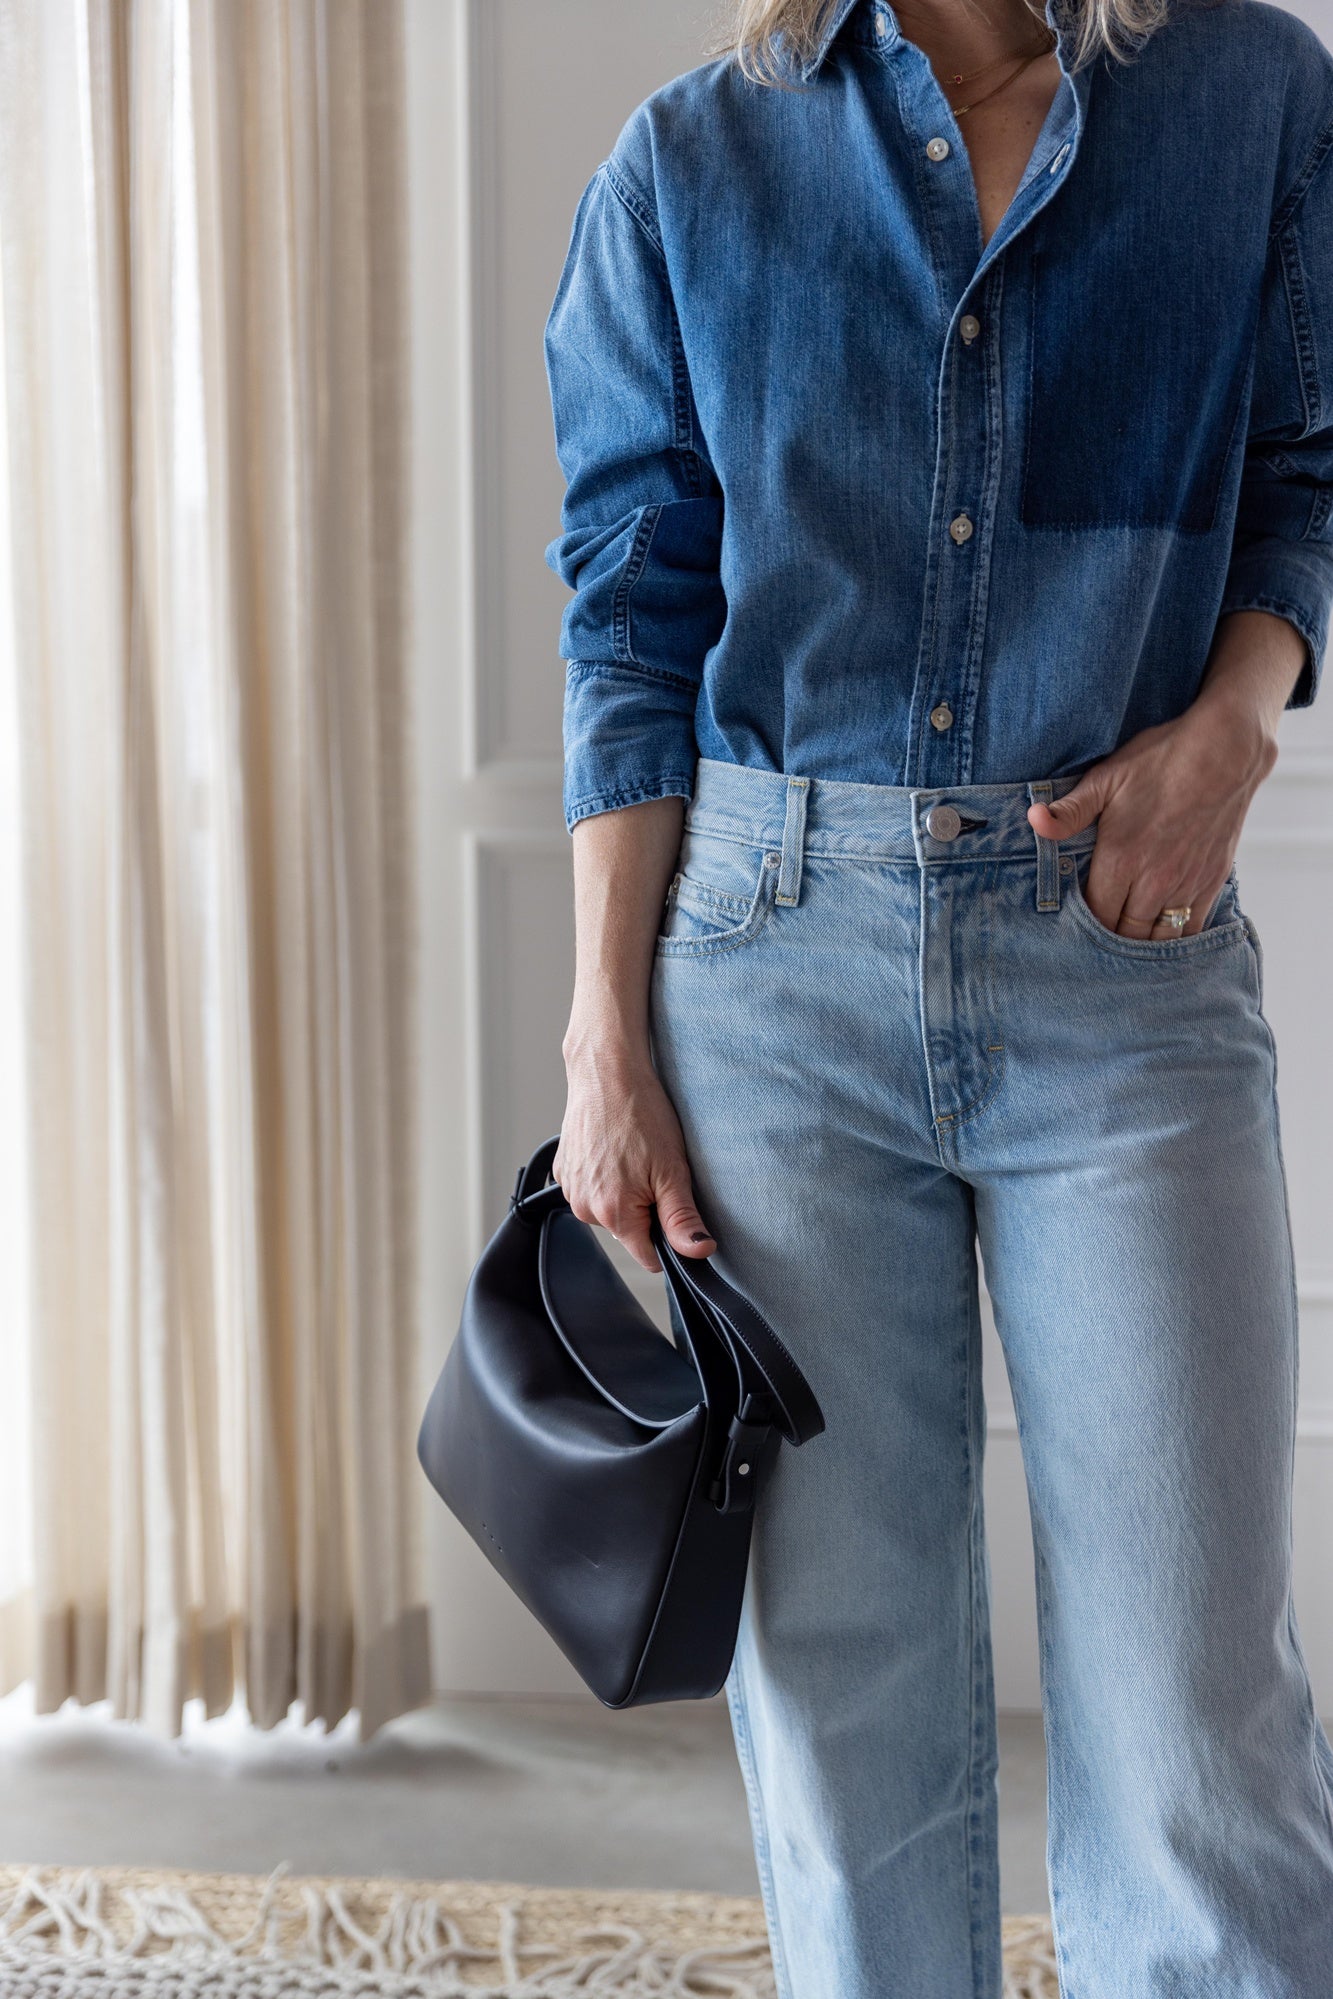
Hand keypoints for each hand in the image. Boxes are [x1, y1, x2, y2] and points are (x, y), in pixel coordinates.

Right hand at [555, 1034, 715, 1272]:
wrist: (607, 1072)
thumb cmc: (641, 1114)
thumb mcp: (673, 1169)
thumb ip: (682, 1219)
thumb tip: (698, 1252)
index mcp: (612, 1214)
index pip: (648, 1256)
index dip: (669, 1239)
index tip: (675, 1207)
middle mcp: (584, 1207)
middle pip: (629, 1232)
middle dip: (647, 1210)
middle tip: (656, 1169)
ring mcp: (569, 1189)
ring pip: (609, 1210)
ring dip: (625, 1192)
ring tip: (633, 1154)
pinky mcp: (563, 1170)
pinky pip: (592, 1189)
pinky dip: (606, 1176)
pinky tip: (615, 1148)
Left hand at [1026, 611, 1300, 936]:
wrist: (1225, 753)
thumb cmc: (1161, 762)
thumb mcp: (1106, 779)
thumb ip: (1069, 811)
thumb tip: (1032, 820)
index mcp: (1121, 860)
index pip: (1094, 916)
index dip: (1082, 923)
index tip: (1075, 919)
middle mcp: (1153, 882)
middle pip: (1124, 935)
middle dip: (1108, 938)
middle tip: (1097, 933)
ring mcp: (1186, 886)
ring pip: (1158, 940)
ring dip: (1140, 943)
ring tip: (1126, 937)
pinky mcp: (1212, 883)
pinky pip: (1191, 931)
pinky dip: (1175, 939)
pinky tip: (1161, 933)